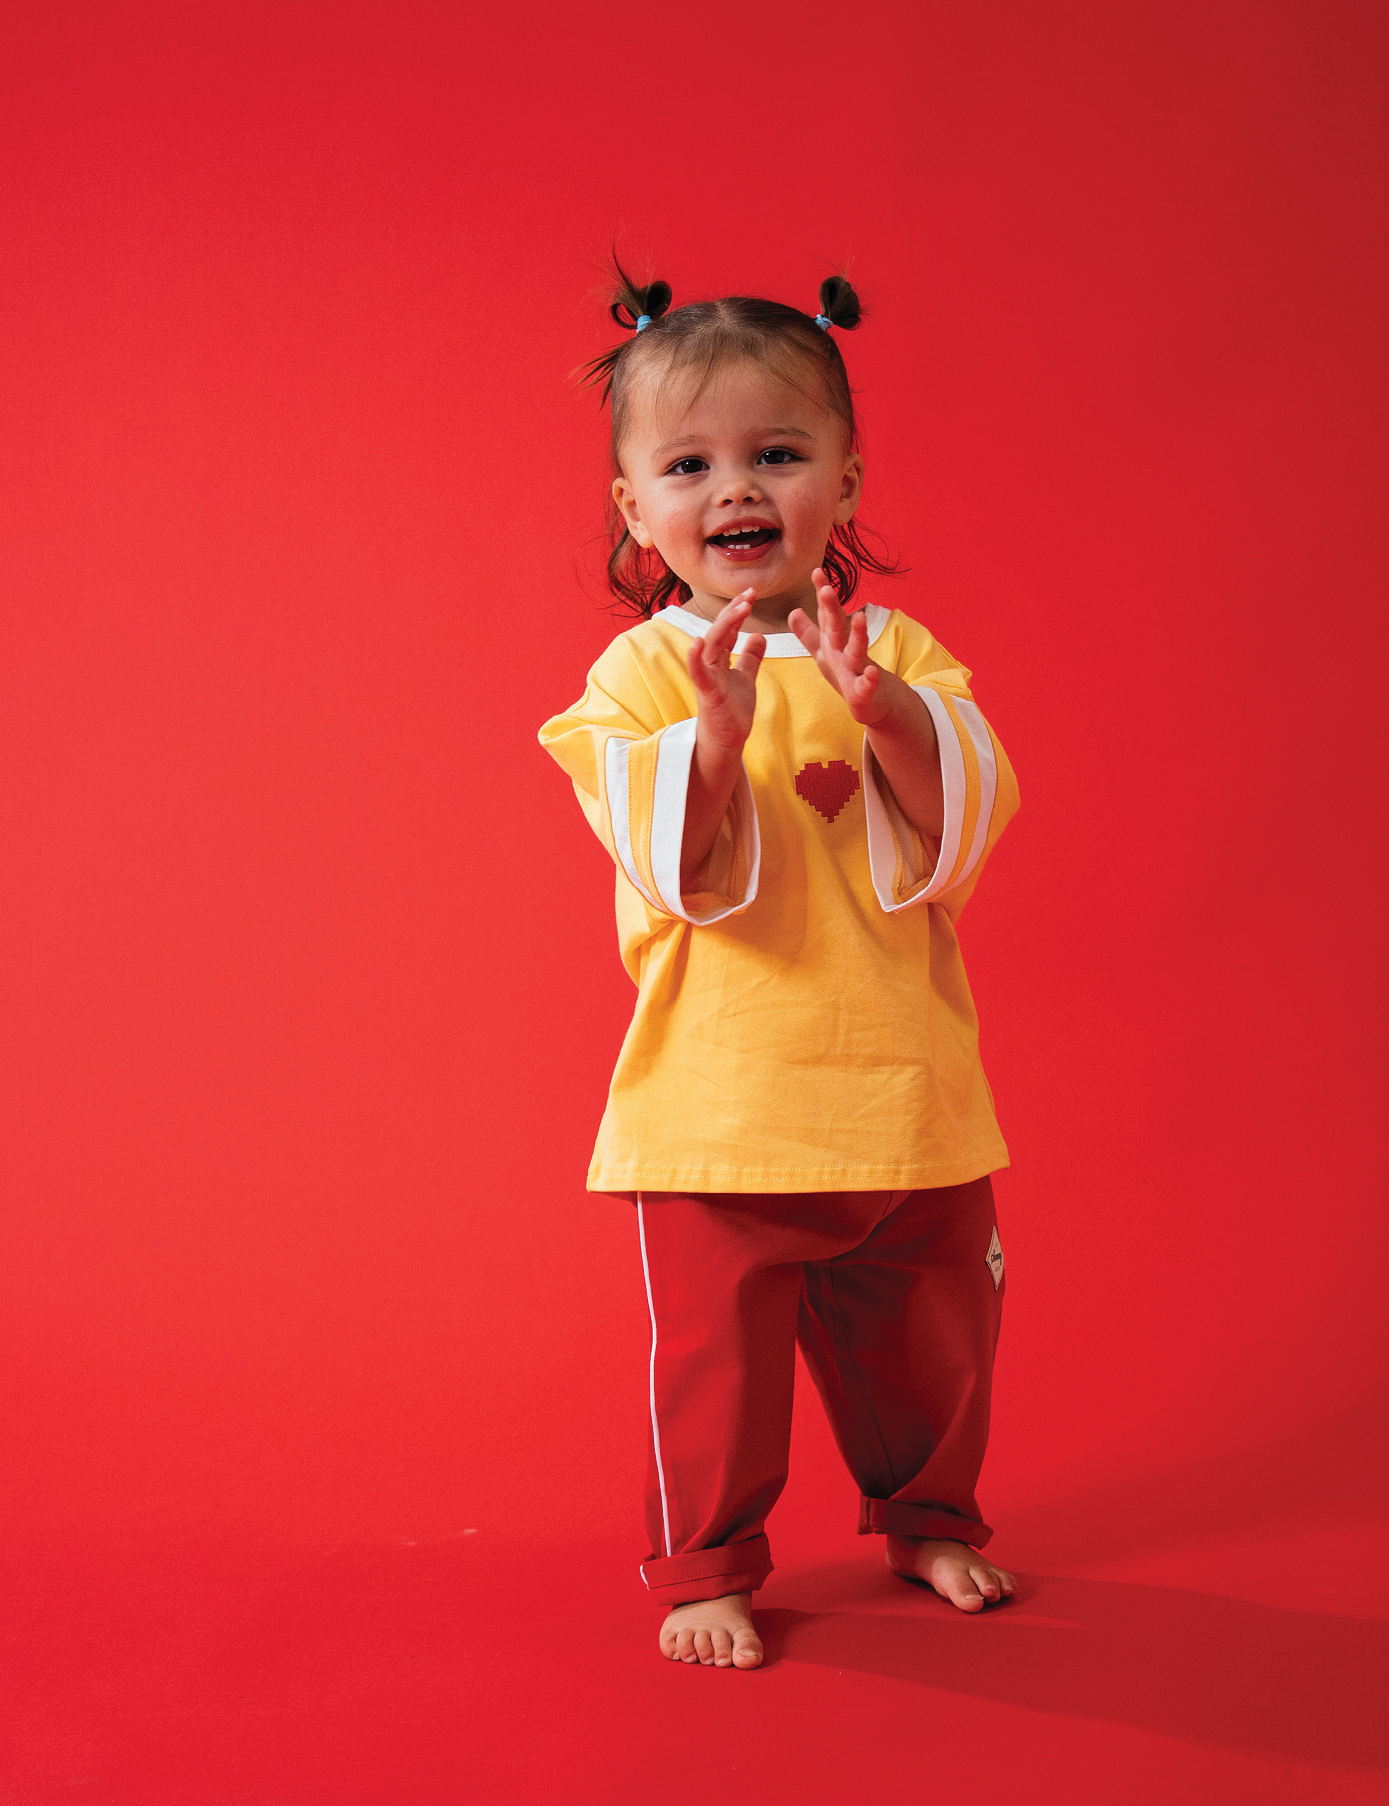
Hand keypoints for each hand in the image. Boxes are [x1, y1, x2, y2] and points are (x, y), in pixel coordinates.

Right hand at [687, 589, 765, 752]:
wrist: (727, 741)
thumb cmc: (732, 711)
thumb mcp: (746, 678)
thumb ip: (750, 657)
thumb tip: (759, 635)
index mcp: (720, 659)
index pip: (728, 628)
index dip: (738, 610)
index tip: (752, 594)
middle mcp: (711, 664)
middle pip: (719, 631)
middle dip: (733, 610)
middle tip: (750, 593)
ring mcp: (707, 677)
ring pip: (711, 645)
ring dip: (724, 625)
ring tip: (740, 608)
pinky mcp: (707, 693)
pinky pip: (698, 673)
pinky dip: (695, 658)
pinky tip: (697, 642)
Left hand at [788, 570, 887, 725]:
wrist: (877, 703)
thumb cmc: (848, 676)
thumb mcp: (825, 654)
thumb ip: (809, 633)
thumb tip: (793, 611)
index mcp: (835, 643)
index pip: (828, 615)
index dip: (823, 594)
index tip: (817, 571)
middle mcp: (847, 652)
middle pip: (838, 628)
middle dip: (832, 609)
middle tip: (827, 589)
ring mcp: (858, 671)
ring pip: (857, 651)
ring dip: (858, 635)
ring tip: (860, 617)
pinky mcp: (865, 693)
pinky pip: (867, 686)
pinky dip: (870, 680)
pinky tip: (871, 672)